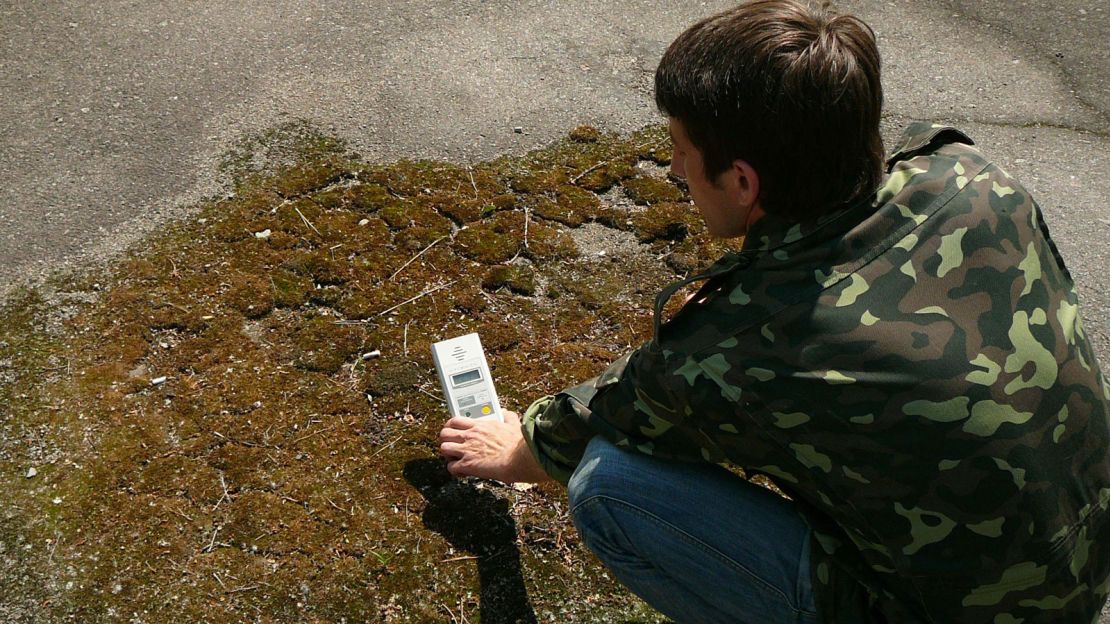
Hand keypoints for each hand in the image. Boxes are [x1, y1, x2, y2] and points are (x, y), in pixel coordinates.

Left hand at [438, 410, 552, 483]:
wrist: (517, 458)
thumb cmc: (517, 444)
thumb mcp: (513, 425)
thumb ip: (508, 417)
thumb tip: (506, 413)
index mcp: (479, 426)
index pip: (455, 420)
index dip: (450, 426)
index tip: (454, 431)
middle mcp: (470, 436)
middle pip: (444, 433)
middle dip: (445, 440)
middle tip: (451, 444)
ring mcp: (467, 450)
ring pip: (444, 448)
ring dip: (448, 454)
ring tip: (455, 458)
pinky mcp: (467, 465)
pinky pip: (451, 467)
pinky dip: (454, 470)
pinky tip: (461, 472)